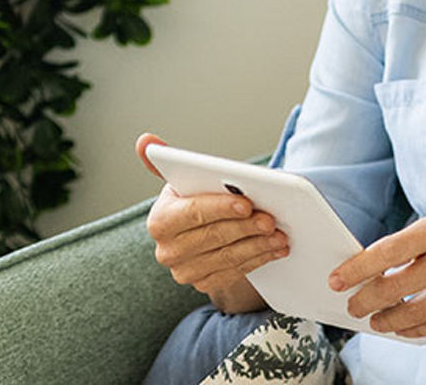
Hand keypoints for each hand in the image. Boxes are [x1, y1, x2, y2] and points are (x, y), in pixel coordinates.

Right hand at [137, 133, 287, 311]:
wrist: (199, 233)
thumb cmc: (194, 200)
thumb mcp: (183, 180)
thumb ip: (166, 161)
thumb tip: (146, 141)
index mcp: (160, 220)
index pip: (193, 213)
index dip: (220, 208)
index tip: (246, 203)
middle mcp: (167, 251)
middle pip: (214, 237)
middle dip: (245, 227)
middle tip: (271, 218)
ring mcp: (185, 271)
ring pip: (228, 257)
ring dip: (258, 245)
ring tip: (280, 234)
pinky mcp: (205, 284)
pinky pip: (236, 272)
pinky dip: (259, 259)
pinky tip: (275, 248)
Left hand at [328, 216, 425, 338]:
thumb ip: (407, 250)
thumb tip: (365, 274)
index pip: (388, 250)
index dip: (358, 268)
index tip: (336, 280)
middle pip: (396, 286)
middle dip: (367, 300)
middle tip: (352, 306)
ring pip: (415, 312)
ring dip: (388, 321)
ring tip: (375, 321)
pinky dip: (415, 330)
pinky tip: (402, 329)